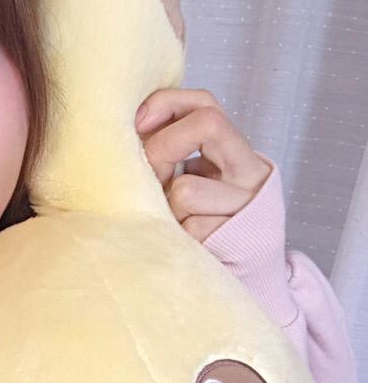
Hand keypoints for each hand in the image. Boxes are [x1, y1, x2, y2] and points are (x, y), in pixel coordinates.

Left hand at [135, 88, 271, 241]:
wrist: (242, 278)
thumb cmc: (203, 230)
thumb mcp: (191, 186)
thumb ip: (171, 157)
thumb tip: (131, 129)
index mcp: (236, 155)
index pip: (206, 105)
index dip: (167, 104)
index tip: (137, 122)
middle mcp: (250, 173)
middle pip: (206, 125)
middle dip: (164, 149)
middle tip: (154, 183)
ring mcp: (247, 204)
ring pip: (186, 188)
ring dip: (169, 210)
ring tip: (178, 226)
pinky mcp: (237, 238)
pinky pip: (188, 227)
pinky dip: (177, 237)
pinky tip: (187, 246)